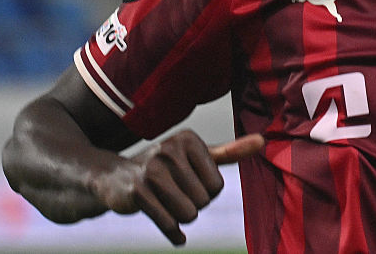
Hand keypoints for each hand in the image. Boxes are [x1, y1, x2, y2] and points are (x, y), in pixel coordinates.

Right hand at [89, 130, 263, 245]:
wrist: (113, 178)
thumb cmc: (164, 167)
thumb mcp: (195, 156)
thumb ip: (229, 152)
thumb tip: (263, 140)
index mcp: (188, 140)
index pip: (217, 185)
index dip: (206, 193)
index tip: (188, 184)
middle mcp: (170, 150)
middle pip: (204, 200)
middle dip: (192, 205)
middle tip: (174, 195)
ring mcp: (152, 170)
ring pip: (189, 213)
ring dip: (181, 218)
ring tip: (167, 204)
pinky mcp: (137, 192)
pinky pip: (169, 224)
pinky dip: (174, 234)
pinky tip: (176, 235)